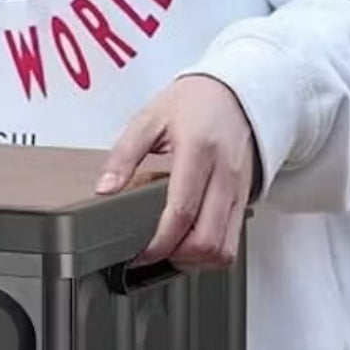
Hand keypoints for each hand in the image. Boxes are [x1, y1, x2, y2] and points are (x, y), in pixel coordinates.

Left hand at [95, 75, 259, 269]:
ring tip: (170, 254)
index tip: (138, 253)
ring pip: (225, 247)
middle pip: (207, 240)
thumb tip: (104, 187)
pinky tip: (189, 243)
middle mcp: (225, 176)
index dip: (159, 243)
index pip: (182, 213)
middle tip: (151, 256)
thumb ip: (124, 154)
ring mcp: (239, 189)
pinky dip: (211, 251)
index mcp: (199, 154)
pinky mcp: (245, 197)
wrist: (240, 89)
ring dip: (196, 260)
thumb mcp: (150, 118)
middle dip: (176, 258)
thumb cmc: (195, 102)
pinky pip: (233, 238)